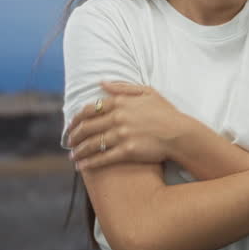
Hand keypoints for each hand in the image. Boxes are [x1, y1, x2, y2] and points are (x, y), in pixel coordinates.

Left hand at [64, 82, 193, 169]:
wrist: (179, 133)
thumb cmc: (165, 112)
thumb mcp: (147, 92)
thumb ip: (122, 87)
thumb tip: (101, 83)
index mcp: (120, 102)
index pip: (90, 109)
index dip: (76, 119)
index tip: (71, 125)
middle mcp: (118, 118)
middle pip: (87, 127)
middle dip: (73, 136)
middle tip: (68, 142)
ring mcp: (122, 135)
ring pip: (92, 144)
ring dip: (78, 151)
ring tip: (73, 156)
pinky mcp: (127, 151)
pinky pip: (102, 158)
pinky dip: (89, 163)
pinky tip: (81, 167)